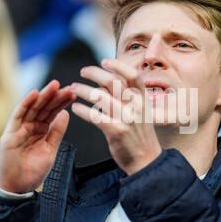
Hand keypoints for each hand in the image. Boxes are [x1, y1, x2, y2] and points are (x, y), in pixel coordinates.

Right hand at [0, 80, 75, 192]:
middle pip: (44, 107)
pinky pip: (17, 115)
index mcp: (41, 131)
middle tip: (69, 87)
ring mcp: (19, 129)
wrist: (16, 188)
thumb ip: (56, 132)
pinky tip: (35, 93)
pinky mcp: (9, 134)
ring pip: (32, 108)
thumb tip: (66, 113)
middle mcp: (29, 127)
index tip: (73, 93)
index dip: (62, 103)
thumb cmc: (32, 171)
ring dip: (43, 95)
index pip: (52, 113)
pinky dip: (25, 103)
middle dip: (56, 96)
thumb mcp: (50, 150)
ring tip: (55, 85)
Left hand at [70, 59, 161, 174]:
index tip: (104, 61)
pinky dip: (82, 110)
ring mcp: (127, 118)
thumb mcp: (141, 112)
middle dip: (94, 73)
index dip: (118, 65)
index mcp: (143, 99)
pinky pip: (95, 116)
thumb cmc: (140, 135)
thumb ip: (127, 96)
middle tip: (82, 71)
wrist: (146, 160)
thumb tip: (109, 80)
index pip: (132, 75)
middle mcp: (136, 106)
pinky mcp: (116, 131)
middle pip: (112, 82)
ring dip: (83, 90)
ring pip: (100, 97)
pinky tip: (76, 107)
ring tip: (74, 88)